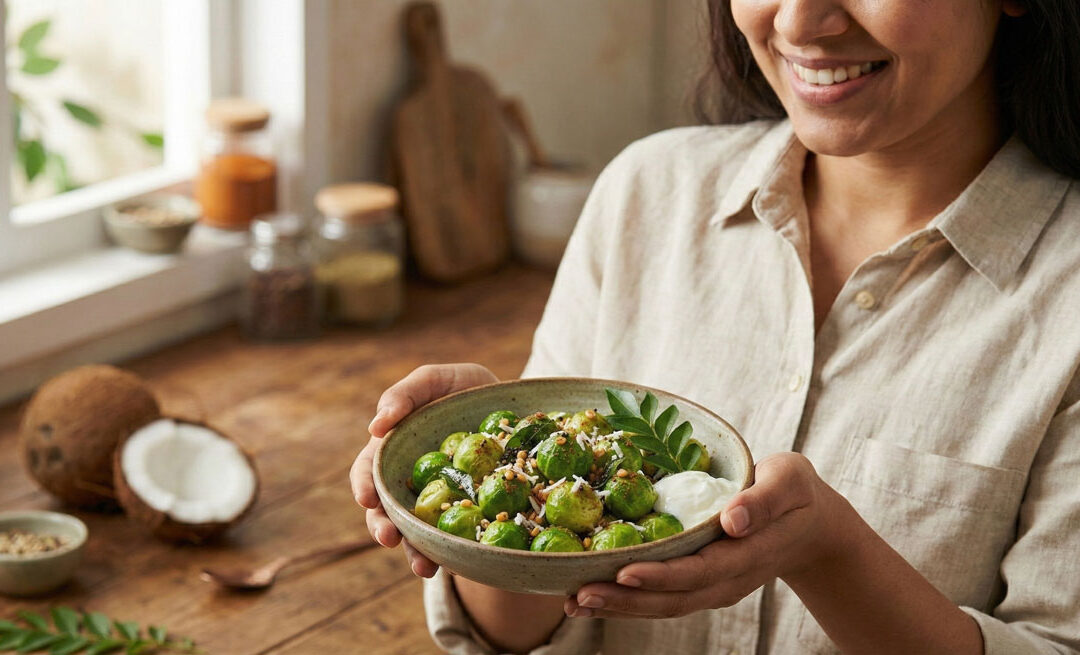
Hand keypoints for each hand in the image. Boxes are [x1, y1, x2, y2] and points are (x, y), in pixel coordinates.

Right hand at [350, 363, 498, 577]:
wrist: (514, 405)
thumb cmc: (465, 389)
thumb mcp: (436, 380)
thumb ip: (405, 394)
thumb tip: (375, 426)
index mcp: (395, 452)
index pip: (369, 473)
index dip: (364, 487)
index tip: (367, 499)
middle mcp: (412, 482)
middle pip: (387, 511)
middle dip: (384, 528)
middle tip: (389, 537)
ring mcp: (440, 502)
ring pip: (419, 534)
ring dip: (415, 553)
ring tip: (422, 567)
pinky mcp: (470, 516)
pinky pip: (459, 539)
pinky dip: (455, 554)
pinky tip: (461, 564)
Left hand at [565, 453, 847, 618]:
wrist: (812, 525)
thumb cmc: (797, 493)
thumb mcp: (790, 481)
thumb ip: (764, 499)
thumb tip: (733, 519)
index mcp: (748, 554)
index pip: (700, 571)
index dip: (662, 576)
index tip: (624, 572)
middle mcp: (728, 579)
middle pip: (673, 599)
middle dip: (625, 600)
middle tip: (580, 596)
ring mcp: (714, 587)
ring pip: (663, 606)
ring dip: (619, 607)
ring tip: (574, 604)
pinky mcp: (701, 584)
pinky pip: (661, 599)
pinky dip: (626, 601)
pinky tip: (590, 597)